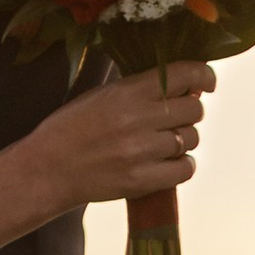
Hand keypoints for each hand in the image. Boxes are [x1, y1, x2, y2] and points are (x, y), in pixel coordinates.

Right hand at [24, 58, 214, 212]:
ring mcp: (142, 152)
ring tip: (162, 143)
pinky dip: (182, 166)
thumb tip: (183, 83)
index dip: (204, 75)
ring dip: (184, 139)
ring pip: (191, 139)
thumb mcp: (101, 95)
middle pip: (194, 108)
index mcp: (127, 92)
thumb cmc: (71, 128)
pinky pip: (185, 169)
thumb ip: (139, 87)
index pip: (185, 74)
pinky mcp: (142, 180)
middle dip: (189, 110)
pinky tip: (168, 163)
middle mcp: (138, 119)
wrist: (47, 170)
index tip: (206, 82)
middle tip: (175, 117)